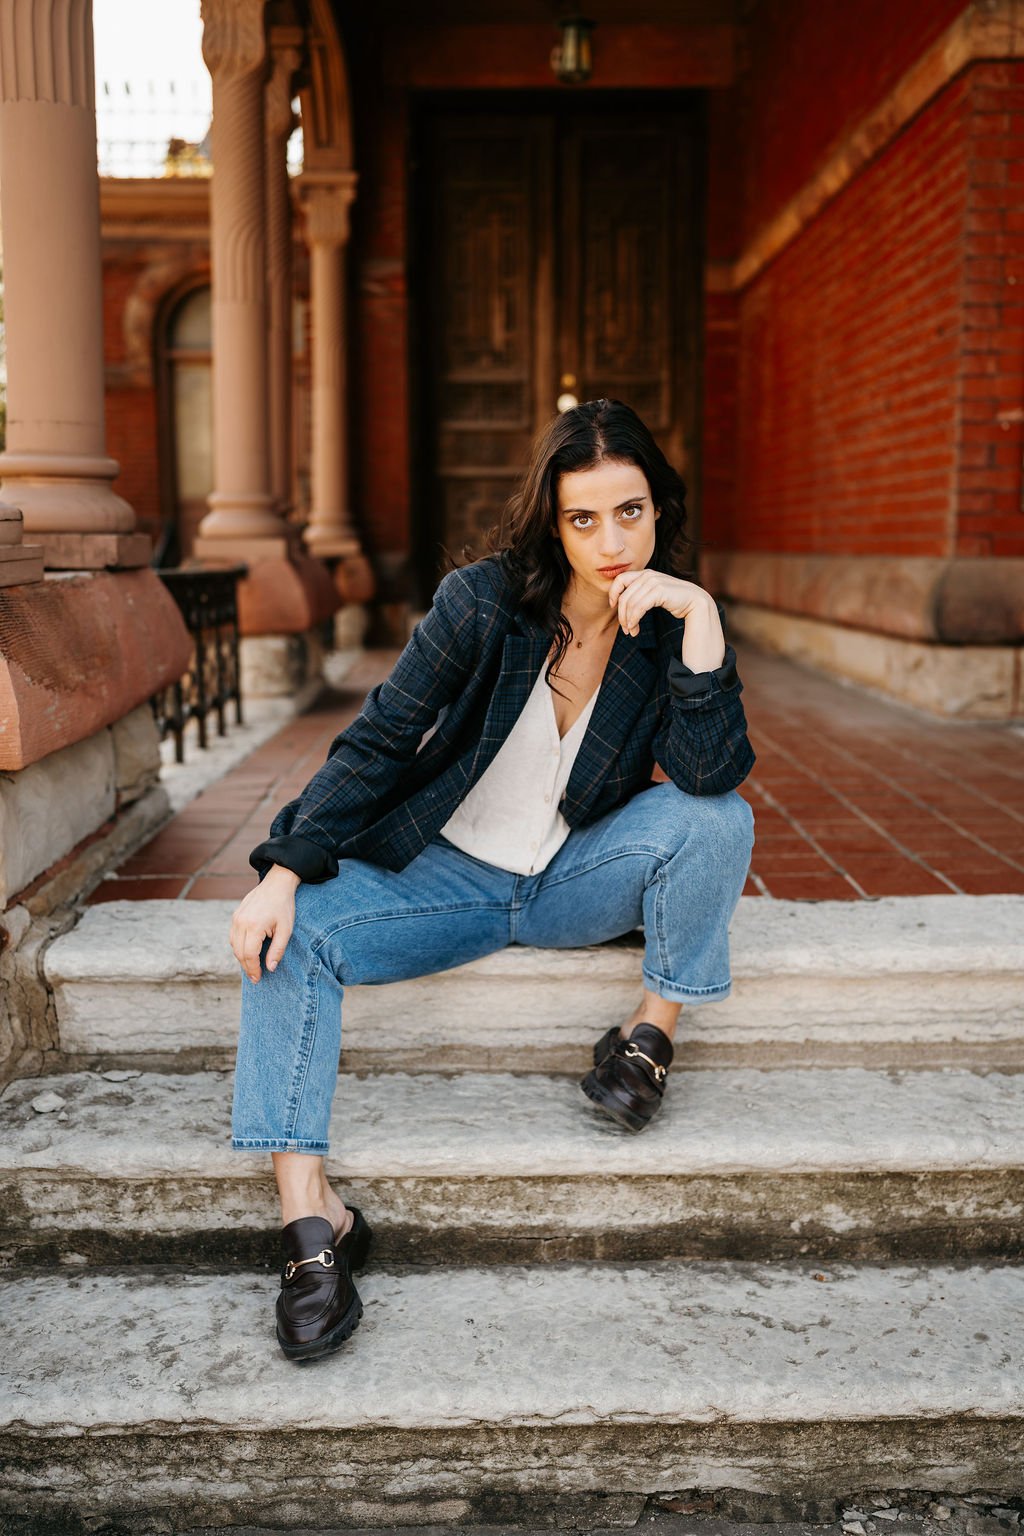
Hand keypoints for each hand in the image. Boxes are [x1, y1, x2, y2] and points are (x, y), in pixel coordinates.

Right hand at [230, 865, 299, 982]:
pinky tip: (248, 952)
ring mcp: (236, 918)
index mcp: (254, 926)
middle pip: (239, 952)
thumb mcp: (286, 930)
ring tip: (252, 967)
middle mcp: (241, 922)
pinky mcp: (235, 916)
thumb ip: (277, 950)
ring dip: (241, 958)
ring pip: (233, 945)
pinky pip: (233, 936)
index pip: (249, 955)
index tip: (258, 979)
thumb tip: (270, 968)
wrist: (276, 884)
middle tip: (255, 977)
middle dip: (246, 967)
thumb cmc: (283, 906)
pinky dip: (238, 947)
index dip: (253, 969)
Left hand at [607, 570, 715, 635]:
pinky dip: (634, 620)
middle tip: (625, 629)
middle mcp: (648, 575)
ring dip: (628, 621)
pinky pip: (639, 607)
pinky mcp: (659, 591)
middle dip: (621, 615)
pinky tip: (635, 628)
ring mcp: (654, 582)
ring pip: (630, 604)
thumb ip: (640, 594)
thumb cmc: (673, 600)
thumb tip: (619, 605)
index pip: (620, 579)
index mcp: (645, 573)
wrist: (695, 602)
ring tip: (632, 632)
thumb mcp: (653, 594)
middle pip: (624, 596)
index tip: (613, 607)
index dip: (613, 593)